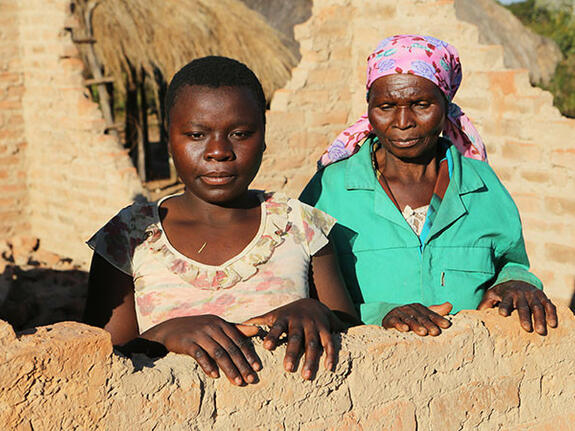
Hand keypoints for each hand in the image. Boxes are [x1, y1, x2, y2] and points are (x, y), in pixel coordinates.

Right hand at [141, 315, 260, 385]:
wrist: (170, 330)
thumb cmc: (198, 329)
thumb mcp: (216, 325)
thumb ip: (236, 328)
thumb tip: (257, 330)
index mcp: (221, 323)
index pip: (238, 340)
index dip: (249, 354)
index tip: (258, 368)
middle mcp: (211, 326)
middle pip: (230, 348)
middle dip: (242, 365)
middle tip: (250, 379)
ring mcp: (199, 334)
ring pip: (218, 353)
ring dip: (229, 369)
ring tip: (237, 382)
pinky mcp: (187, 342)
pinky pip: (200, 355)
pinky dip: (208, 366)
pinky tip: (215, 376)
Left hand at [243, 298, 342, 379]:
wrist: (313, 303)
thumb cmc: (288, 314)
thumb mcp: (273, 315)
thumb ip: (257, 322)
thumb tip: (235, 326)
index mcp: (284, 318)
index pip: (277, 327)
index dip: (272, 336)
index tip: (266, 347)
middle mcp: (300, 322)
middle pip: (296, 338)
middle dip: (292, 353)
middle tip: (288, 369)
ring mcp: (314, 326)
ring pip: (313, 344)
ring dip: (311, 360)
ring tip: (306, 376)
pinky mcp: (326, 330)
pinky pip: (329, 343)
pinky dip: (330, 355)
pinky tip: (328, 368)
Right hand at [382, 302, 451, 335]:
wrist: (389, 319)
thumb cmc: (410, 319)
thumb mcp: (423, 315)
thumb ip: (436, 312)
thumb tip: (450, 305)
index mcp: (419, 308)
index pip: (431, 314)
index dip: (439, 319)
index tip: (447, 325)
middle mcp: (410, 309)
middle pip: (421, 317)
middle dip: (429, 324)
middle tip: (436, 332)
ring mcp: (399, 313)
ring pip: (409, 319)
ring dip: (416, 325)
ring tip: (423, 332)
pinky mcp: (390, 319)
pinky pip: (395, 321)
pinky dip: (399, 325)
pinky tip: (405, 329)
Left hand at [477, 281, 557, 334]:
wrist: (517, 280)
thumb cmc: (502, 292)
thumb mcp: (491, 295)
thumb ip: (484, 305)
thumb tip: (473, 315)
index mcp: (507, 294)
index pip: (505, 301)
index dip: (504, 306)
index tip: (502, 314)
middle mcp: (520, 294)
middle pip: (523, 306)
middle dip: (524, 317)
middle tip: (526, 328)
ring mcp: (533, 295)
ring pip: (537, 307)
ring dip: (540, 318)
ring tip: (540, 331)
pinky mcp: (542, 297)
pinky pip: (549, 305)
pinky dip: (552, 314)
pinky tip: (553, 324)